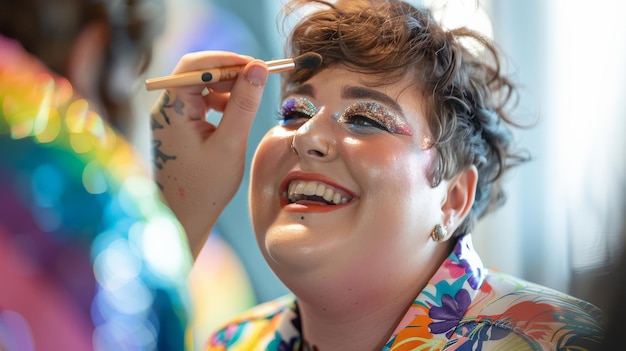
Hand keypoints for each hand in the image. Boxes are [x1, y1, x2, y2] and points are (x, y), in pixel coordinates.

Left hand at [150, 51, 268, 258]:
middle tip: (258, 79)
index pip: (194, 66)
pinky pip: (198, 103)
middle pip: (196, 73)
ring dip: (225, 88)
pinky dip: (218, 103)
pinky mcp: (177, 128)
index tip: (255, 65)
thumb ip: (244, 104)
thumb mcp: (230, 144)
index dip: (225, 60)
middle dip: (228, 73)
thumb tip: (258, 69)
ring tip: (248, 100)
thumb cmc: (204, 188)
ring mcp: (170, 119)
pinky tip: (234, 115)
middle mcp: (165, 109)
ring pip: (199, 87)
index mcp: (171, 110)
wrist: (182, 219)